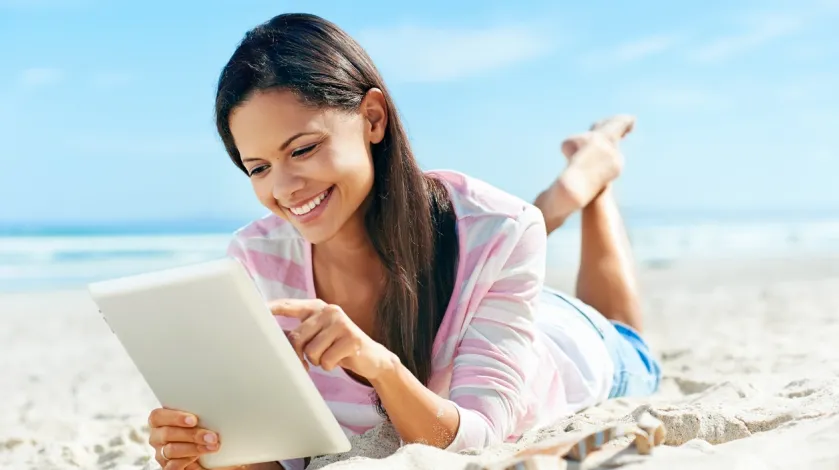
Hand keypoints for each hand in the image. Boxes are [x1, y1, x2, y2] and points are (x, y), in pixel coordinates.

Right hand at [147, 407, 227, 469]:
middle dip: (192, 434)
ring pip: (171, 450)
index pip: (157, 416)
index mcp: (160, 421)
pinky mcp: (167, 467)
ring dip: (195, 447)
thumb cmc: (201, 431)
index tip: (194, 420)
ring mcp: (161, 453)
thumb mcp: (199, 419)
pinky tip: (199, 458)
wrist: (208, 457)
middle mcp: (157, 437)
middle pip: (167, 433)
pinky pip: (172, 466)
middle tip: (211, 436)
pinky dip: (187, 460)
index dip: (174, 417)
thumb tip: (213, 406)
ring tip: (212, 446)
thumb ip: (197, 413)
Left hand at [269, 299, 397, 380]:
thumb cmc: (337, 348)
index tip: (255, 310)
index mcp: (317, 307)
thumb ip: (299, 333)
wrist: (372, 358)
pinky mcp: (352, 338)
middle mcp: (329, 310)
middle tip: (310, 360)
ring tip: (329, 356)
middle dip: (300, 355)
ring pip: (311, 351)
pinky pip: (326, 360)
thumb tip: (270, 340)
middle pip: (297, 337)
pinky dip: (330, 366)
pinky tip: (340, 359)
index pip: (289, 305)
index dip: (271, 308)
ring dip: (318, 361)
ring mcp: (341, 323)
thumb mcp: (318, 336)